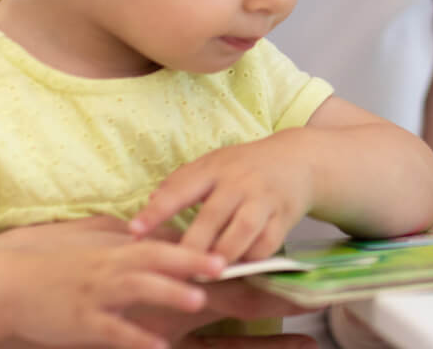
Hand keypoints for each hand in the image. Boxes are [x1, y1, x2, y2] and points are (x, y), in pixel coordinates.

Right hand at [4, 240, 223, 348]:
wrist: (11, 287)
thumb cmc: (60, 270)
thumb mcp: (97, 251)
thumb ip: (130, 247)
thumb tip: (166, 240)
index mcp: (118, 251)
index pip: (162, 243)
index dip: (194, 245)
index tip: (225, 247)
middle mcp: (111, 267)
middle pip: (156, 258)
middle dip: (191, 261)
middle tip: (223, 266)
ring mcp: (96, 293)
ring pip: (137, 288)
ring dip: (169, 293)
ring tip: (198, 300)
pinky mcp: (81, 321)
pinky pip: (112, 329)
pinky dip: (135, 338)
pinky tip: (157, 348)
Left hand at [130, 134, 311, 261]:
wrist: (298, 159)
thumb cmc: (246, 165)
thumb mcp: (214, 163)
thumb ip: (182, 182)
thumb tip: (150, 202)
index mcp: (216, 167)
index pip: (181, 188)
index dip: (157, 211)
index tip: (134, 232)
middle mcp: (239, 181)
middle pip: (212, 215)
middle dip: (192, 244)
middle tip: (172, 269)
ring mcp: (263, 199)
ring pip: (242, 230)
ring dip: (224, 254)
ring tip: (207, 273)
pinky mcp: (284, 216)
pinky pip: (267, 242)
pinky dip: (252, 257)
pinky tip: (239, 266)